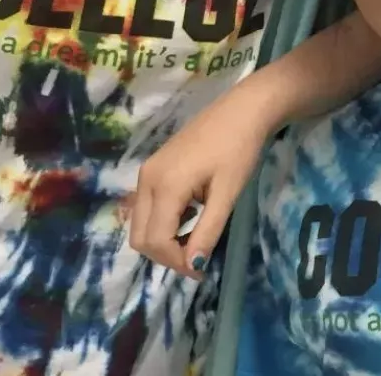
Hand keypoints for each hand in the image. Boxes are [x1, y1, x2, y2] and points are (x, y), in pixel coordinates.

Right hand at [130, 92, 270, 280]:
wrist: (241, 110)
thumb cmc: (238, 150)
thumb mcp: (227, 194)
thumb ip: (207, 231)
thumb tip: (192, 266)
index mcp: (165, 186)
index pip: (156, 241)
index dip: (176, 262)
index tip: (202, 270)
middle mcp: (147, 179)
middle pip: (139, 237)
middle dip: (165, 255)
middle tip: (197, 259)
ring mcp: (147, 171)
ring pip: (140, 223)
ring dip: (162, 241)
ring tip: (195, 240)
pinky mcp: (153, 167)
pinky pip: (146, 207)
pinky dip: (162, 223)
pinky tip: (189, 218)